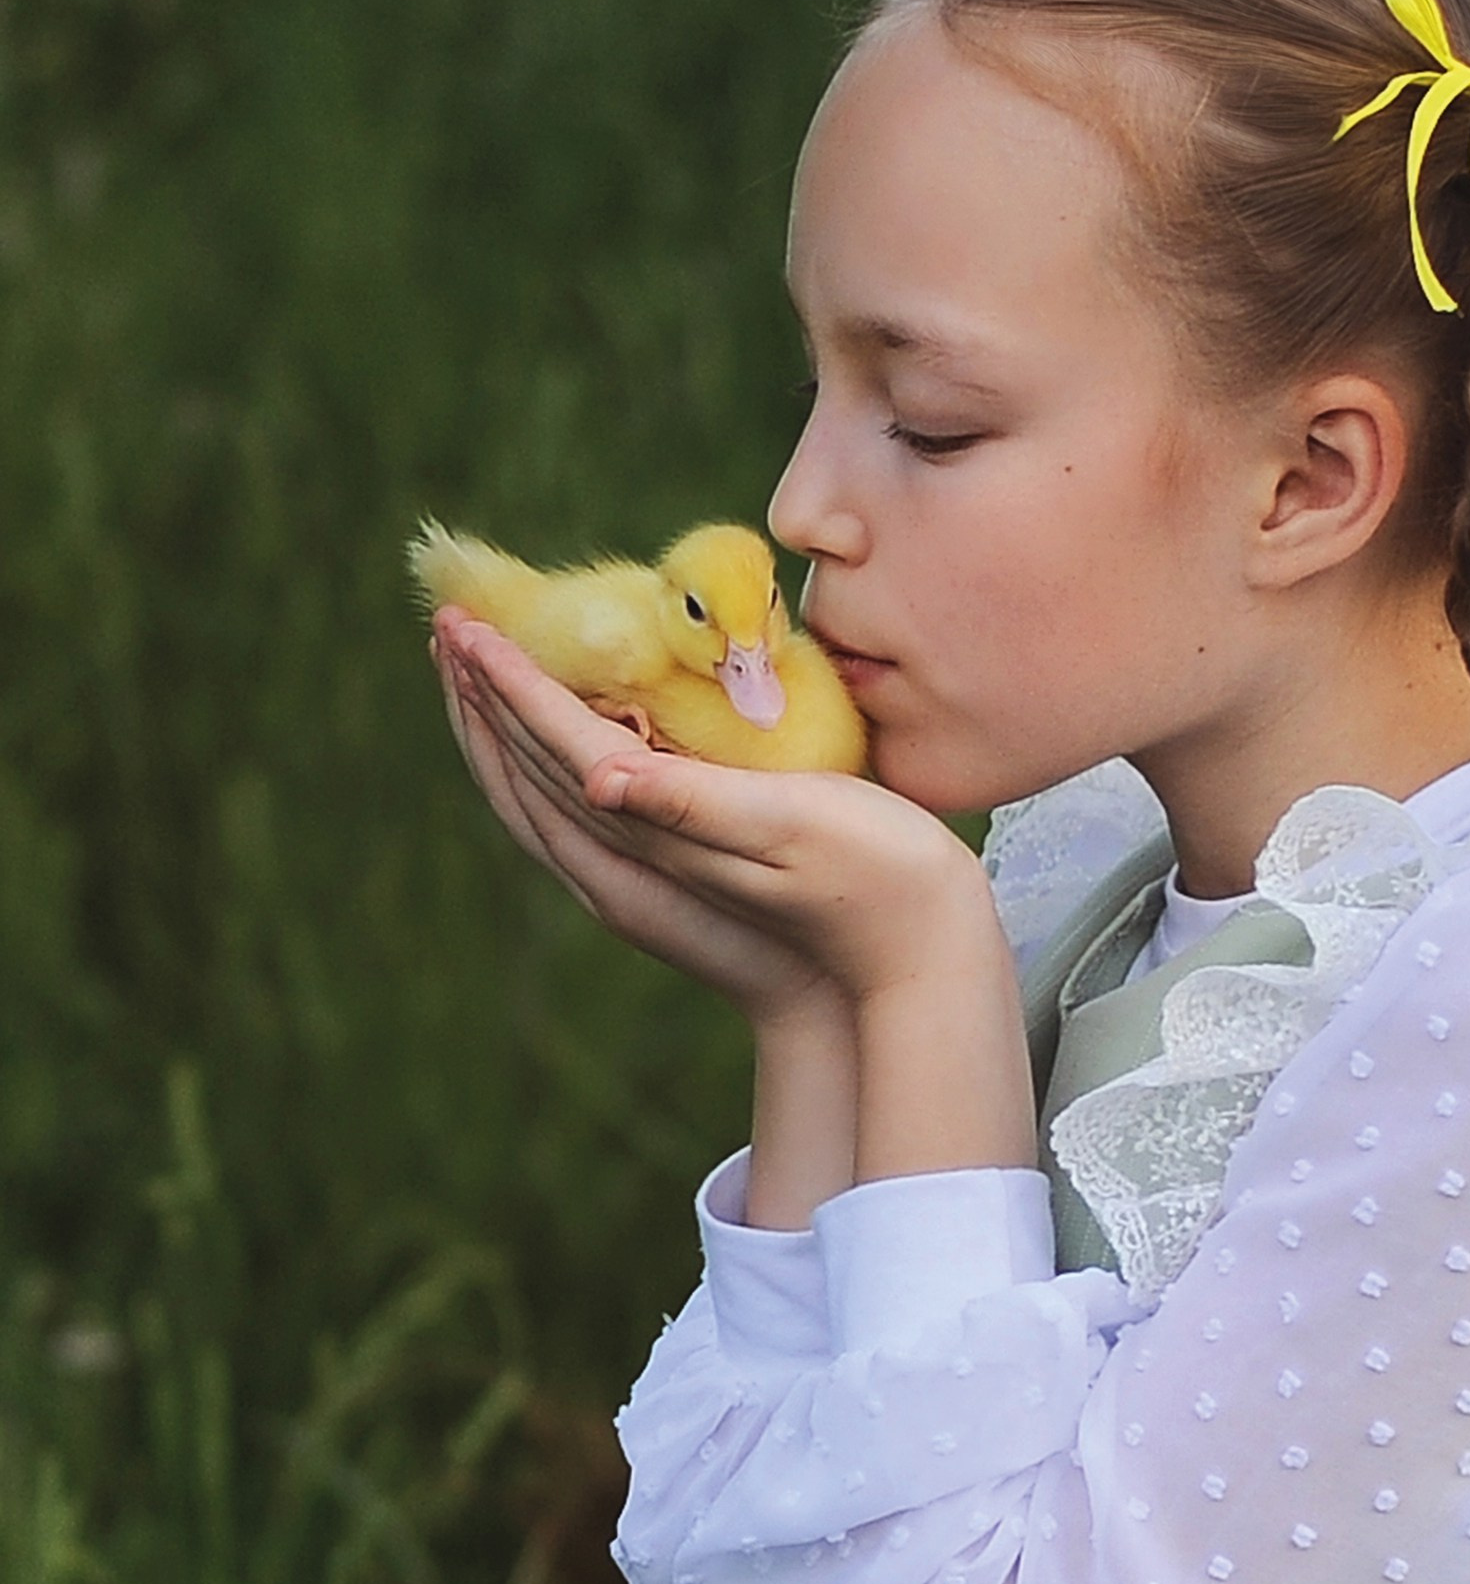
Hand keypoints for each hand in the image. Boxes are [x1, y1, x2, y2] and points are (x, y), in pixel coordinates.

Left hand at [434, 609, 999, 1012]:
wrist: (910, 963)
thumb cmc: (873, 877)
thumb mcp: (789, 826)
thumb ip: (692, 800)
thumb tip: (599, 776)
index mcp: (658, 834)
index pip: (558, 741)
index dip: (509, 679)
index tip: (467, 620)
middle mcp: (633, 864)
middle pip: (527, 771)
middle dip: (482, 697)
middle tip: (446, 623)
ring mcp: (645, 881)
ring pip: (542, 796)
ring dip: (501, 729)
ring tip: (475, 671)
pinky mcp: (669, 883)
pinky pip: (578, 813)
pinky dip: (545, 764)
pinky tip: (560, 739)